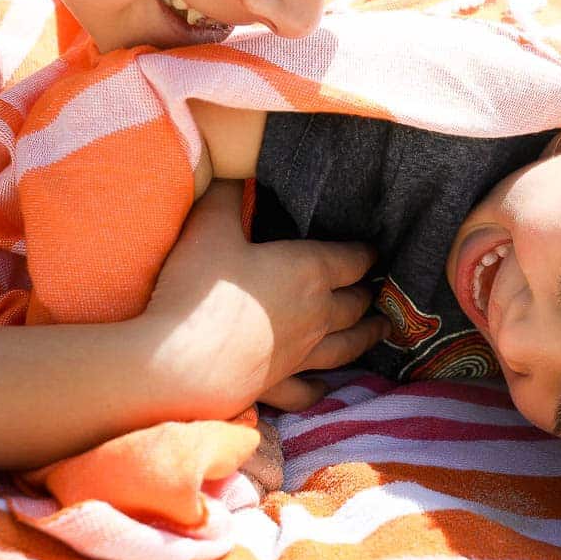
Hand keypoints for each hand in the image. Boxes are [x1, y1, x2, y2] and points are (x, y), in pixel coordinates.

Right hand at [135, 181, 387, 418]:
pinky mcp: (277, 385)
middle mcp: (315, 314)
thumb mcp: (210, 226)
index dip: (366, 254)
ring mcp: (300, 354)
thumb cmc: (199, 290)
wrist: (179, 364)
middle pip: (355, 304)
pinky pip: (306, 390)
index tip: (374, 251)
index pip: (351, 260)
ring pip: (346, 346)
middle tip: (378, 290)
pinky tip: (323, 388)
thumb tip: (238, 169)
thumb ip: (229, 194)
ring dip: (366, 336)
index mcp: (308, 271)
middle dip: (368, 294)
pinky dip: (319, 389)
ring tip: (381, 331)